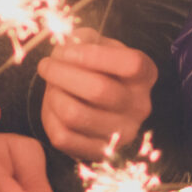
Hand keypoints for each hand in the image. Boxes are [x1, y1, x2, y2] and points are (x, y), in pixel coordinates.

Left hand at [35, 29, 158, 161]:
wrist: (100, 102)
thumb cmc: (97, 67)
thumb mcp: (97, 43)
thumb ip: (82, 39)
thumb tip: (65, 50)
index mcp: (145, 75)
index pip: (131, 64)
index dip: (92, 55)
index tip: (66, 51)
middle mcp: (140, 106)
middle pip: (98, 90)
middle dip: (61, 73)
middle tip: (46, 65)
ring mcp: (122, 133)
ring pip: (75, 114)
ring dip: (53, 95)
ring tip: (50, 86)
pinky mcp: (100, 152)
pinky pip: (63, 137)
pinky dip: (50, 118)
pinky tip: (53, 106)